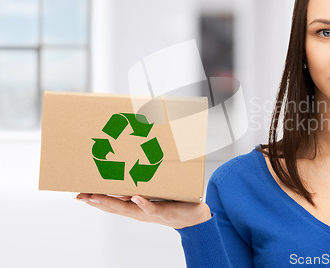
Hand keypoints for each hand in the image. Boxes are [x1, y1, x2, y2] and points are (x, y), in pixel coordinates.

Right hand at [75, 193, 211, 228]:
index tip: (78, 194)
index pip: (111, 204)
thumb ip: (144, 184)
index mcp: (135, 206)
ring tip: (96, 195)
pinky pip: (150, 207)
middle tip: (79, 195)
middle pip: (113, 206)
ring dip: (111, 202)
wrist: (194, 217)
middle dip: (95, 201)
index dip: (94, 200)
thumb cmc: (174, 202)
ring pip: (126, 208)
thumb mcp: (156, 192)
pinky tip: (135, 196)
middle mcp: (138, 211)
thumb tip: (133, 169)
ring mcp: (149, 212)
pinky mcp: (162, 211)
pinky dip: (142, 202)